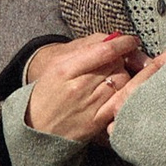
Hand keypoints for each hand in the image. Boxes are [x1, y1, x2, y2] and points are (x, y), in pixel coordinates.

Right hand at [25, 31, 144, 142]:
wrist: (34, 128)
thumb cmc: (46, 92)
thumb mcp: (57, 64)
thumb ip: (85, 47)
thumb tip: (113, 38)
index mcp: (65, 69)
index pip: (104, 50)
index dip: (123, 43)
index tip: (131, 40)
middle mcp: (78, 87)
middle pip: (116, 64)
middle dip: (122, 59)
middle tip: (118, 61)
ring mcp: (88, 105)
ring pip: (122, 82)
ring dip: (124, 76)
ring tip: (114, 78)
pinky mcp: (97, 122)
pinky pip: (121, 102)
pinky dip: (127, 94)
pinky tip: (123, 92)